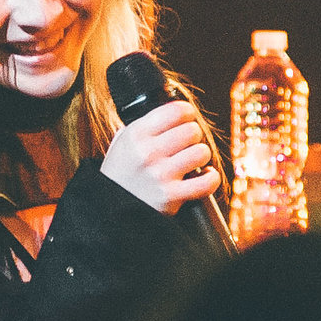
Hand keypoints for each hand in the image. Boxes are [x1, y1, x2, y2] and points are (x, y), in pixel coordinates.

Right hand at [99, 99, 220, 214]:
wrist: (109, 210)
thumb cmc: (119, 174)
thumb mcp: (121, 143)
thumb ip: (143, 126)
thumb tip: (170, 110)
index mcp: (136, 134)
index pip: (176, 110)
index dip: (187, 112)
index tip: (188, 118)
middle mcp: (148, 152)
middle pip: (192, 130)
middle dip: (194, 136)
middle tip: (188, 143)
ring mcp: (160, 175)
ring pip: (202, 152)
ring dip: (201, 156)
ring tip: (193, 161)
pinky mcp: (172, 196)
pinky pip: (207, 181)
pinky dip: (211, 178)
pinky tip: (204, 175)